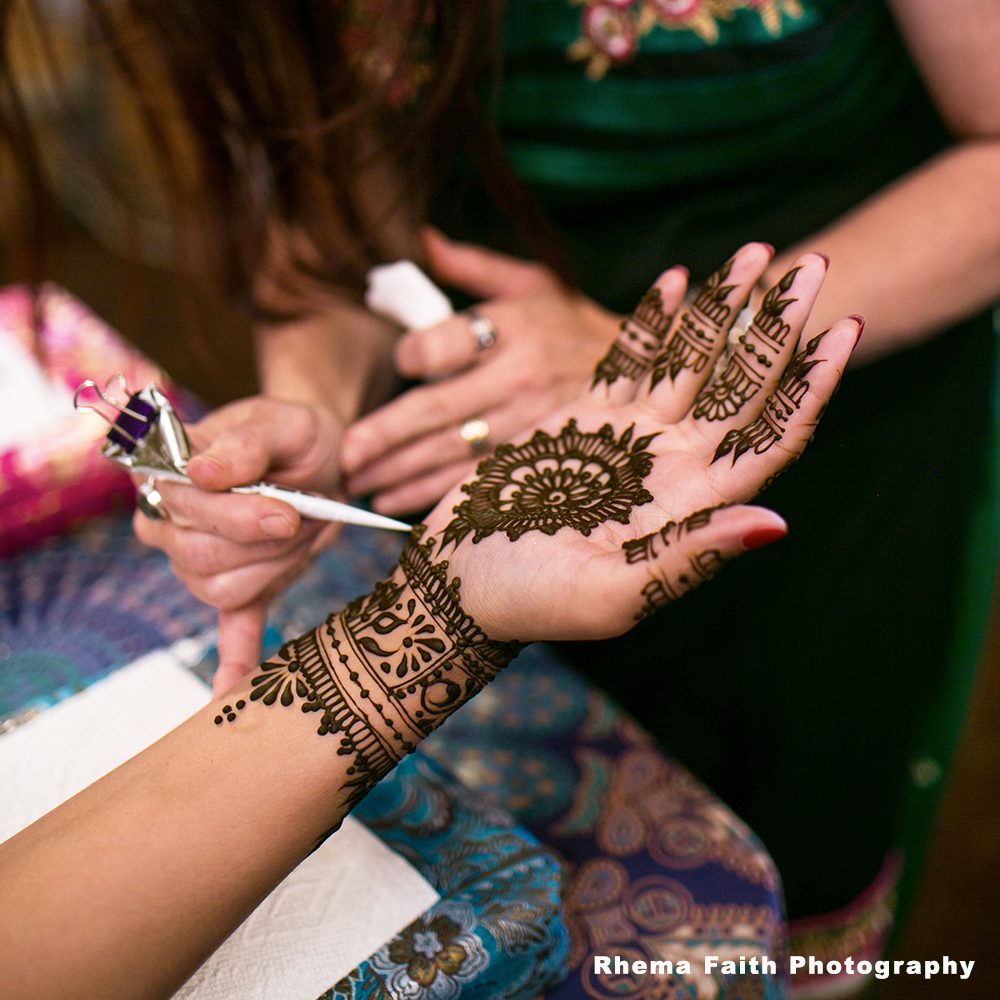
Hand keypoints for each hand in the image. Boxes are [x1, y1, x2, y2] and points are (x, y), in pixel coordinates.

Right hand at [132, 396, 344, 692]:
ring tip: (299, 529)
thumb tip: (201, 470)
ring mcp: (196, 563)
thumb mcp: (280, 423)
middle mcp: (167, 523)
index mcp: (167, 472)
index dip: (238, 515)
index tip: (287, 511)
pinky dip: (233, 662)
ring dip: (275, 564)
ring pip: (223, 589)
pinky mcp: (235, 590)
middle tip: (302, 514)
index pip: (182, 507)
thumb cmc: (292, 434)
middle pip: (201, 556)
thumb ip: (246, 443)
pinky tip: (231, 692)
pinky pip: (229, 631)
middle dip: (265, 539)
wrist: (318, 455)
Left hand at [340, 228, 619, 513]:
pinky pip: (477, 480)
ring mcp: (529, 424)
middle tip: (344, 453)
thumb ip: (474, 267)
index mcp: (514, 327)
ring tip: (359, 483)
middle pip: (436, 411)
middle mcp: (519, 378)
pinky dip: (433, 495)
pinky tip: (398, 503)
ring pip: (451, 452)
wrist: (648, 376)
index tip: (399, 364)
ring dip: (400, 472)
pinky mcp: (537, 458)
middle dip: (383, 435)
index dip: (408, 358)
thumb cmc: (575, 327)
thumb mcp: (534, 284)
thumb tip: (422, 239)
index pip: (441, 347)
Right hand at [413, 243, 860, 640]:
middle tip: (810, 268)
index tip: (843, 329)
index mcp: (689, 506)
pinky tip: (676, 282)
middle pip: (741, 389)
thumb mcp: (610, 594)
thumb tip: (776, 526)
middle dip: (776, 330)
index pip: (769, 440)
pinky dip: (652, 322)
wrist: (460, 582)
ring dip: (722, 312)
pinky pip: (629, 361)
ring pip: (691, 364)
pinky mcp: (584, 418)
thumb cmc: (529, 601)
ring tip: (755, 253)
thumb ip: (689, 556)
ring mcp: (630, 438)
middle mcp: (671, 466)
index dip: (810, 387)